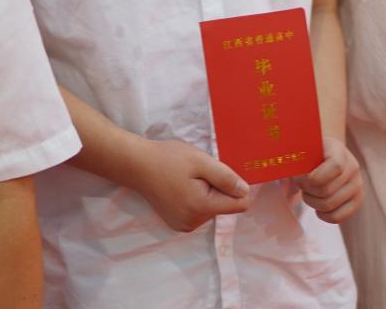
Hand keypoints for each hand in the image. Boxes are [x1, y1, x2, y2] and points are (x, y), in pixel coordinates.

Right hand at [131, 138, 250, 232]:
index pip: (239, 205)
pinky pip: (200, 210)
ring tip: (189, 178)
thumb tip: (246, 192)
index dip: (238, 187)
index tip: (226, 173)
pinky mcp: (178, 223)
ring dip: (207, 191)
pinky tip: (183, 186)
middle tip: (199, 172)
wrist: (139, 165)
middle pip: (224, 205)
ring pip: (212, 207)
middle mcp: (194, 222)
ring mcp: (184, 225)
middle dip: (218, 187)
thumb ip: (226, 178)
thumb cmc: (170, 159)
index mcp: (202, 207)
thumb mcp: (201, 162)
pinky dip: (197, 197)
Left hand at [293, 137, 362, 223]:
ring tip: (309, 193)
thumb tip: (290, 174)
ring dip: (312, 202)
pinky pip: (337, 217)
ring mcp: (357, 185)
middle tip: (301, 185)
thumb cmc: (309, 155)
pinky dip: (322, 215)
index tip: (298, 177)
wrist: (324, 156)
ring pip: (329, 205)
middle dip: (307, 191)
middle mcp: (353, 166)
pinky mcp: (357, 201)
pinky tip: (318, 205)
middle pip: (327, 190)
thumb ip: (296, 159)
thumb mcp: (303, 150)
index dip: (312, 177)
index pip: (335, 167)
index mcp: (339, 150)